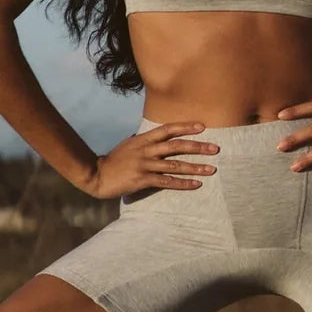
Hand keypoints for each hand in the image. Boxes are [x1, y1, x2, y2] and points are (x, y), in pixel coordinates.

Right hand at [81, 120, 219, 199]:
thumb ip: (145, 142)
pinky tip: (196, 184)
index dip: (185, 127)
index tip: (202, 127)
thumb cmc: (114, 161)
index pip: (167, 129)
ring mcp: (144, 165)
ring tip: (211, 169)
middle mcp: (145, 150)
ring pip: (174, 165)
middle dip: (197, 147)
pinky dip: (183, 183)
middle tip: (215, 148)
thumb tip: (160, 139)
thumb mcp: (129, 145)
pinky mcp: (142, 180)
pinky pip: (167, 182)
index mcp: (142, 140)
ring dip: (195, 167)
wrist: (96, 175)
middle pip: (176, 146)